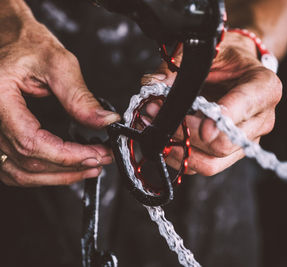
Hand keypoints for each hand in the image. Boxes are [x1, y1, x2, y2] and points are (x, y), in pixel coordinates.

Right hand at [0, 7, 119, 185]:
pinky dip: (40, 173)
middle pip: (27, 163)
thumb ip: (80, 97)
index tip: (97, 154)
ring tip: (88, 167)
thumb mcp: (57, 63)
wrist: (8, 38)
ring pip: (19, 172)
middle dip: (70, 167)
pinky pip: (13, 167)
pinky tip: (64, 168)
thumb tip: (106, 121)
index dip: (68, 156)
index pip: (32, 143)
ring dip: (57, 176)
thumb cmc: (25, 44)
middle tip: (101, 160)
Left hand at [142, 31, 281, 175]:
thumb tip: (153, 83)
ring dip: (178, 147)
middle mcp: (261, 120)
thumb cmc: (228, 57)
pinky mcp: (230, 154)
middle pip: (224, 143)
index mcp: (264, 88)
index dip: (223, 118)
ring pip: (212, 162)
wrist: (237, 68)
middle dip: (185, 131)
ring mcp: (246, 141)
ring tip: (154, 123)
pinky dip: (178, 155)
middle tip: (157, 110)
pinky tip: (164, 137)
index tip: (203, 126)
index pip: (246, 106)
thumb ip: (180, 64)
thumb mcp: (207, 50)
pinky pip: (201, 166)